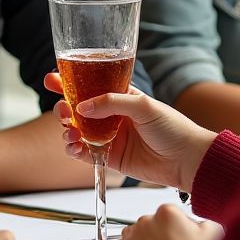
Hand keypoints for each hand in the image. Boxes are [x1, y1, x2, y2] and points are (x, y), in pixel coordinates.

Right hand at [45, 73, 216, 191]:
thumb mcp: (143, 106)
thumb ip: (112, 103)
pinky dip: (75, 150)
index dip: (68, 83)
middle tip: (62, 110)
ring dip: (67, 130)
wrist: (188, 160)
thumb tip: (82, 107)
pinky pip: (85, 153)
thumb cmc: (173, 128)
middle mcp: (112, 116)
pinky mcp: (110, 158)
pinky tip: (73, 147)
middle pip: (78, 110)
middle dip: (64, 108)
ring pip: (78, 131)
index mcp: (120, 97)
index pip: (90, 86)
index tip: (51, 79)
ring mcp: (110, 137)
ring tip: (69, 132)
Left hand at [117, 204, 222, 239]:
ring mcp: (131, 238)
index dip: (187, 232)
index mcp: (167, 213)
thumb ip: (208, 224)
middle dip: (168, 239)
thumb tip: (204, 225)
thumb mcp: (214, 239)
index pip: (179, 216)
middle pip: (160, 227)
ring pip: (146, 239)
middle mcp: (145, 221)